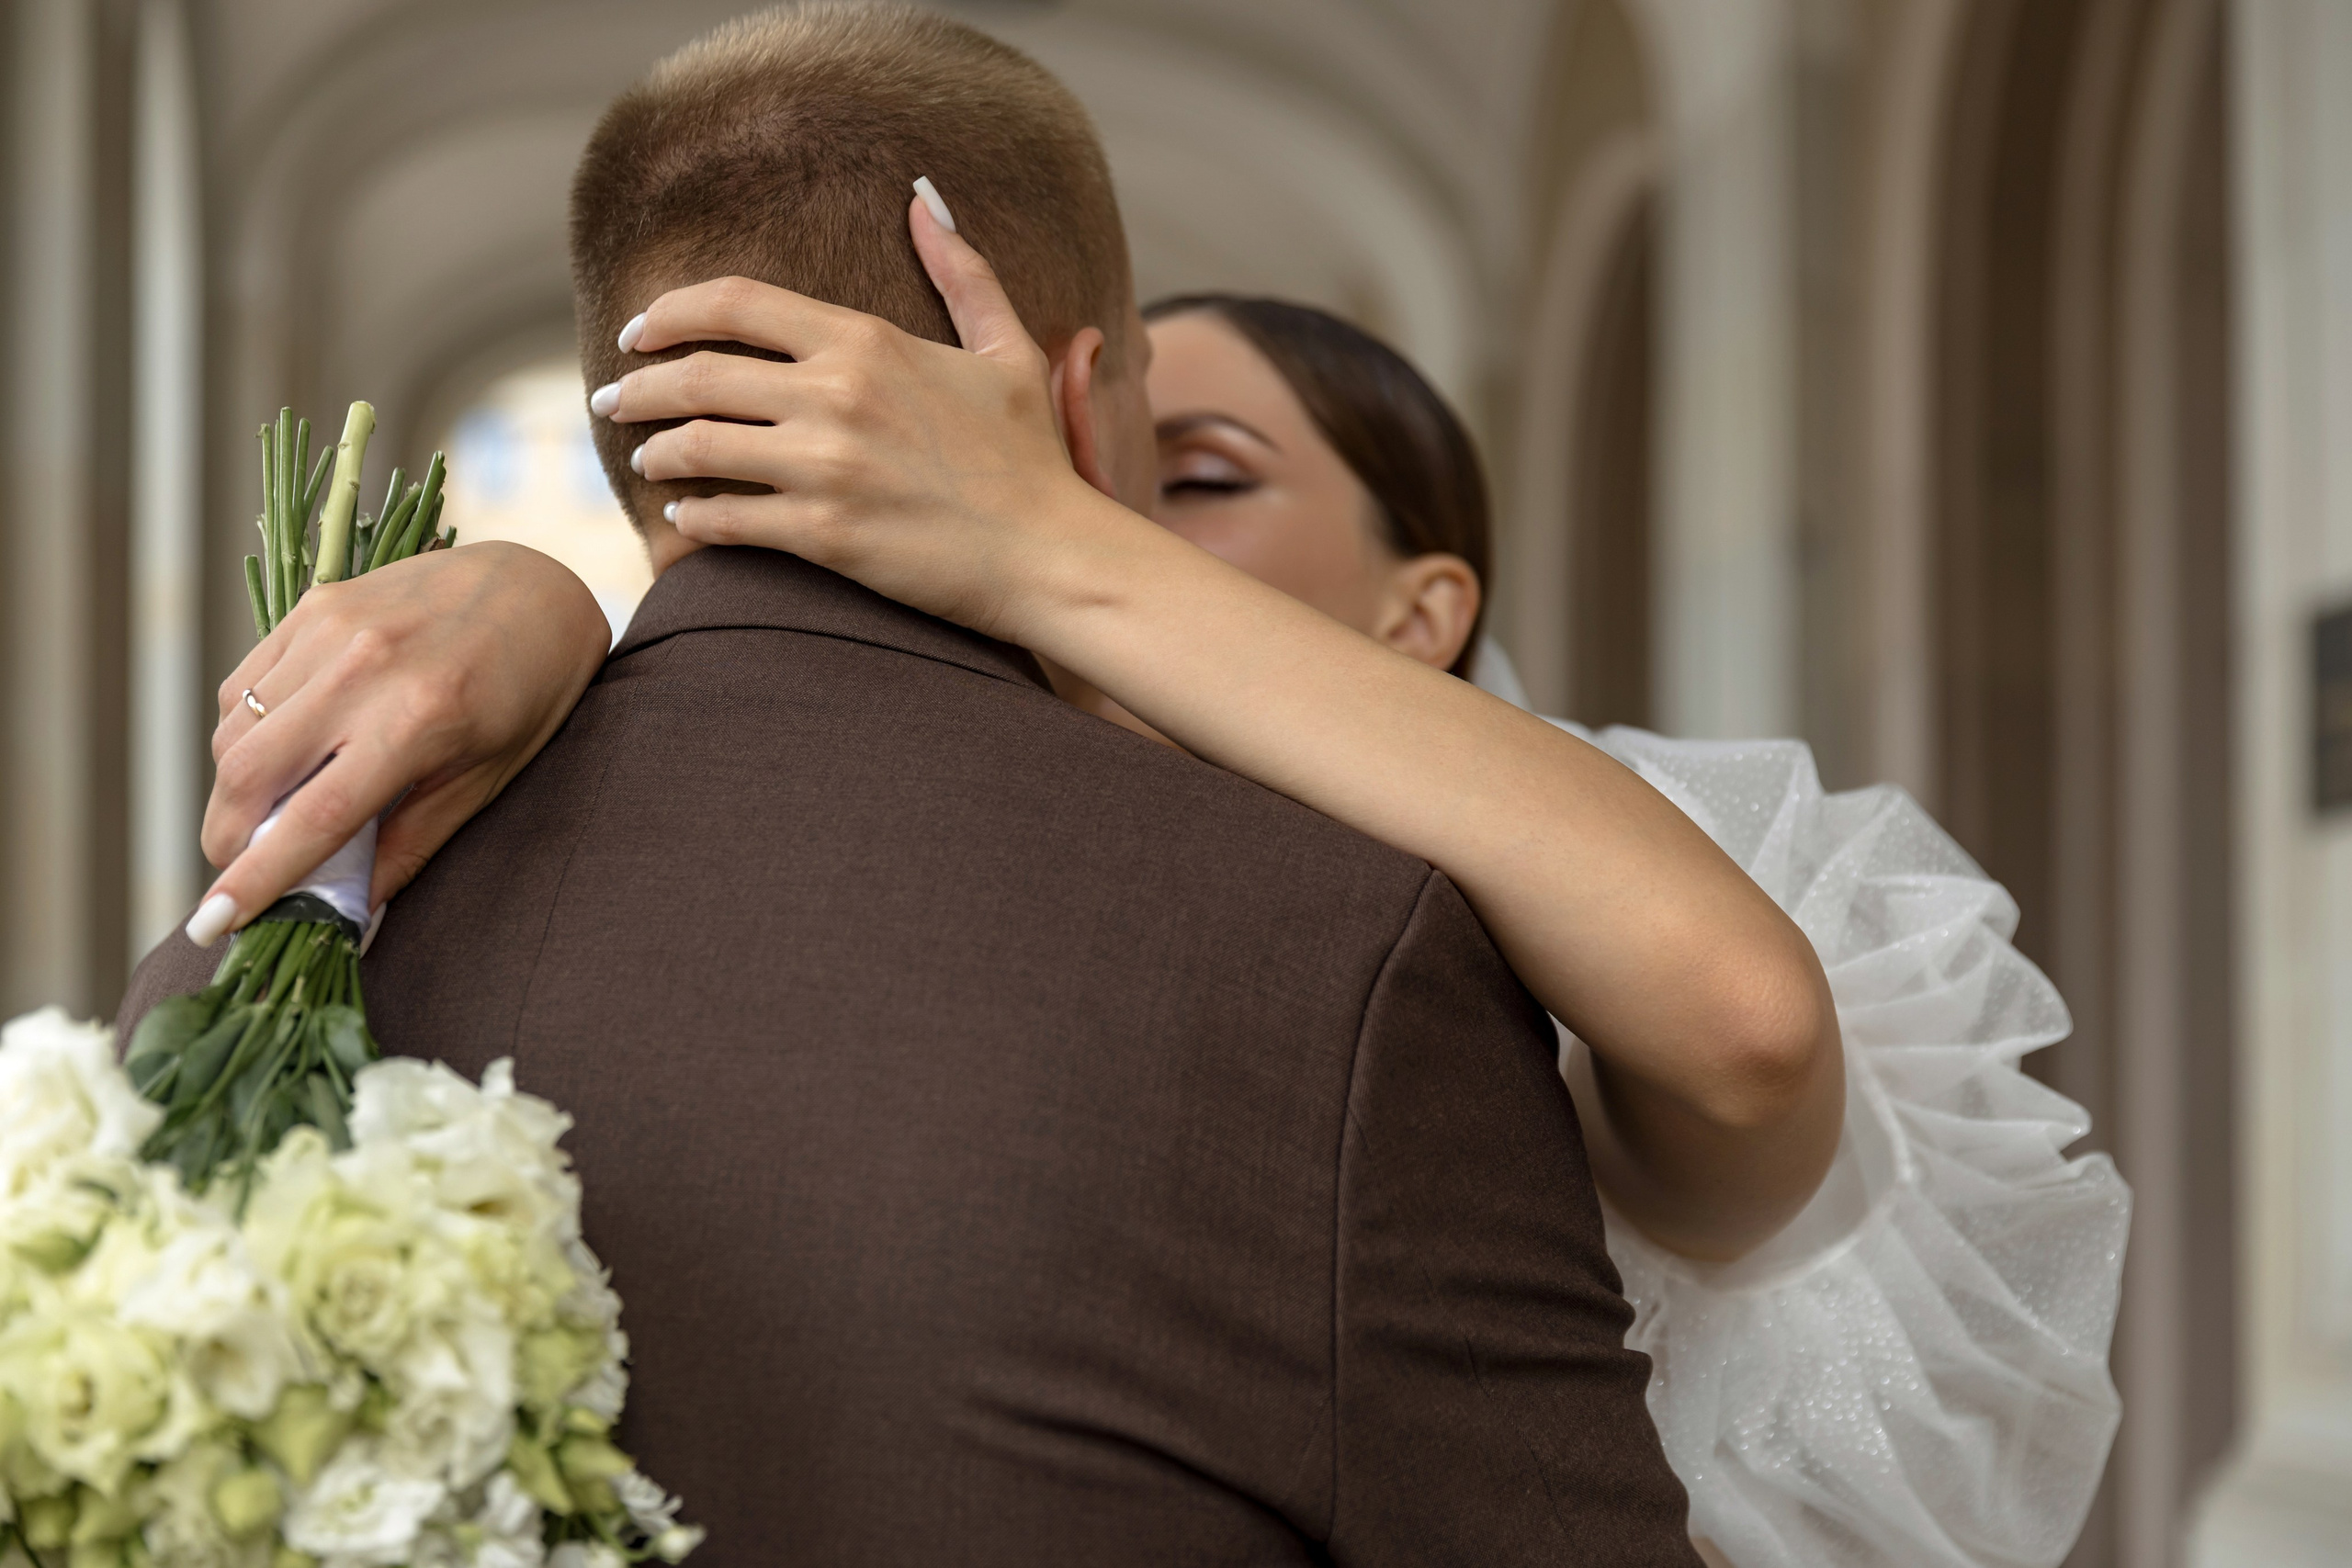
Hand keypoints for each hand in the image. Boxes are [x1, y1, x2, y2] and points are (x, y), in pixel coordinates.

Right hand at [196, 542, 609, 935]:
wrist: (539, 584)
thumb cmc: (530, 691)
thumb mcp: (487, 778)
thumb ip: (413, 844)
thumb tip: (353, 912)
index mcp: (418, 720)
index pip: (313, 816)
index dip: (256, 878)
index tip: (211, 925)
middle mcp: (362, 670)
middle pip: (248, 773)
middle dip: (226, 838)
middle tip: (238, 873)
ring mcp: (329, 629)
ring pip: (234, 730)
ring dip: (234, 788)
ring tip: (269, 815)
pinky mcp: (312, 606)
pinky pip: (244, 685)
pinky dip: (245, 732)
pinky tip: (281, 752)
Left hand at [609, 194, 1134, 645]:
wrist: (1051, 555)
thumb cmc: (1030, 458)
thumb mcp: (1005, 351)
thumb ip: (962, 274)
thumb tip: (925, 201)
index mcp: (866, 343)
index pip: (734, 304)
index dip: (669, 312)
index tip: (637, 331)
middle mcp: (835, 396)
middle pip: (695, 376)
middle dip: (635, 387)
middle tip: (610, 400)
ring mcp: (825, 468)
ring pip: (696, 447)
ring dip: (654, 453)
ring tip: (644, 459)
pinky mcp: (823, 536)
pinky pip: (723, 519)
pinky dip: (690, 517)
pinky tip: (684, 517)